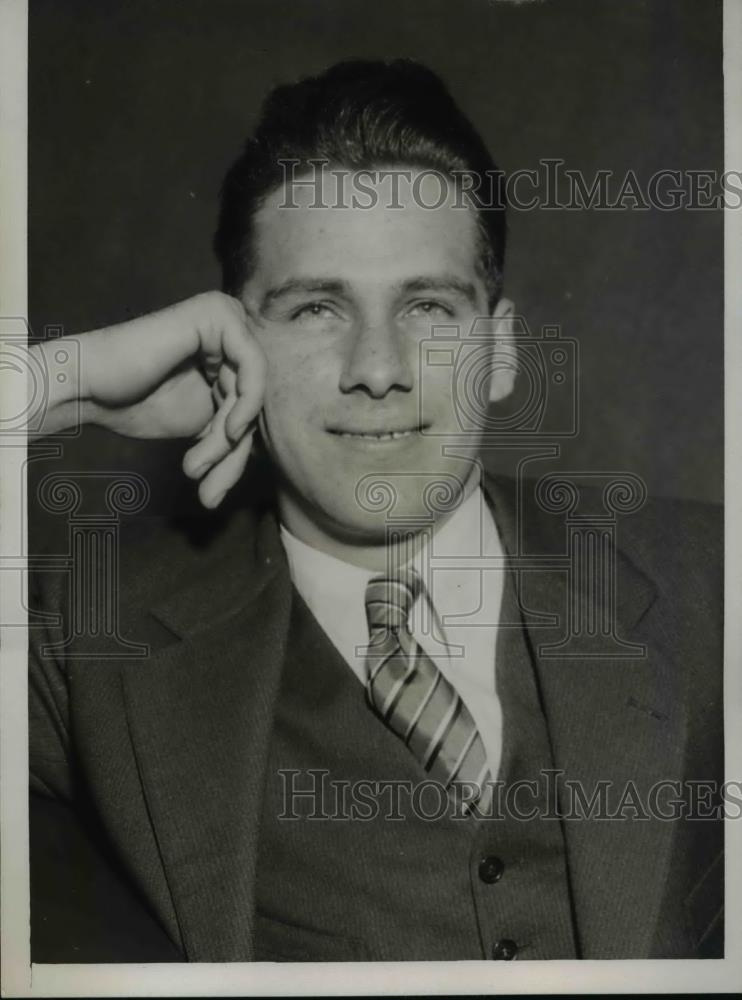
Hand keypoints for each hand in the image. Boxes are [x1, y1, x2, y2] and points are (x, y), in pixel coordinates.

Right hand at [32, 292, 265, 507]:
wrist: (90, 389)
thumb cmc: (138, 404)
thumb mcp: (202, 427)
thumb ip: (236, 432)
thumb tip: (269, 455)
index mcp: (231, 354)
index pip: (252, 409)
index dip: (237, 454)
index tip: (214, 489)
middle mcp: (234, 331)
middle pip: (254, 404)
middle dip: (232, 454)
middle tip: (208, 488)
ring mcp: (228, 318)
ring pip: (252, 395)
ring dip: (226, 441)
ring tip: (195, 466)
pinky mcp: (218, 314)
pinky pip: (254, 366)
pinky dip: (247, 404)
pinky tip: (228, 430)